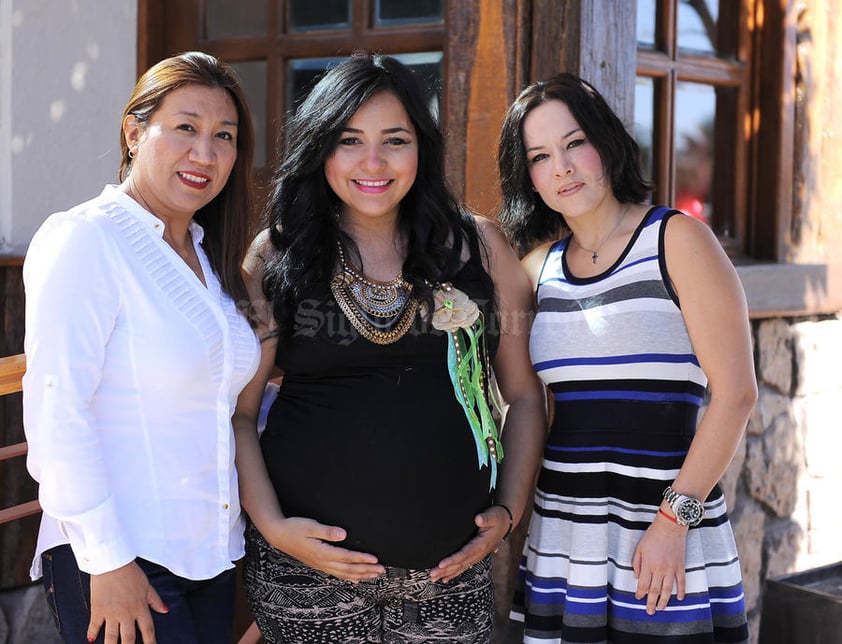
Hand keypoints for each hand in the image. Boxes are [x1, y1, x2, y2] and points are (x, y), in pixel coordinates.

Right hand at [88, 561, 167, 643]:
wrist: (111, 563)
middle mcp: (126, 613)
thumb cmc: (131, 573)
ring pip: (112, 637)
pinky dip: (92, 633)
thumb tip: (165, 611)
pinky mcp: (97, 610)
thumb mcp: (146, 585)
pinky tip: (91, 640)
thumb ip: (155, 600)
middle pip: (129, 638)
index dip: (150, 642)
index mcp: (140, 607)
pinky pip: (95, 626)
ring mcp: (111, 613)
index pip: (148, 629)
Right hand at [261, 516, 384, 582]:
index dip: (362, 559)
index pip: (347, 557)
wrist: (278, 535)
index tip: (375, 559)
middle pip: (348, 568)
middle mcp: (322, 562)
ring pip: (344, 573)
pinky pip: (336, 574)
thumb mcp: (310, 526)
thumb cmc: (294, 528)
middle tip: (381, 570)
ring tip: (374, 575)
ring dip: (360, 575)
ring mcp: (320, 565)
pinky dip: (348, 578)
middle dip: (366, 570)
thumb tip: (342, 534)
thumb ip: (327, 531)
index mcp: (322, 552)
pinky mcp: (318, 564)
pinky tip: (356, 580)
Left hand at [430, 505, 510, 582]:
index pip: (464, 554)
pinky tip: (445, 579)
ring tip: (434, 578)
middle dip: (445, 570)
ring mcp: (477, 556)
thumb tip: (478, 519)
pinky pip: (463, 566)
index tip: (441, 564)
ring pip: (460, 567)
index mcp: (481, 545)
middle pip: (460, 564)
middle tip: (432, 575)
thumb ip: (486, 518)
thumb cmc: (498, 518)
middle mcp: (479, 553)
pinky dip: (453, 573)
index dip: (452, 560)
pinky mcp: (475, 556)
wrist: (506, 522)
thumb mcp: (493, 515)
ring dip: (447, 573)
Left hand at [632, 512, 688, 614]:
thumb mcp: (639, 547)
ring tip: (661, 608)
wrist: (670, 527)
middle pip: (655, 590)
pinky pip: (681, 582)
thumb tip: (637, 577)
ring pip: (667, 589)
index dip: (640, 593)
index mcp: (648, 564)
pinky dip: (681, 591)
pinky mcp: (680, 566)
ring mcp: (671, 569)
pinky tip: (679, 598)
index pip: (643, 584)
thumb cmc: (653, 536)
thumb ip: (637, 563)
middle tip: (650, 612)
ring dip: (664, 600)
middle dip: (651, 602)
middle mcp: (660, 569)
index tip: (638, 598)